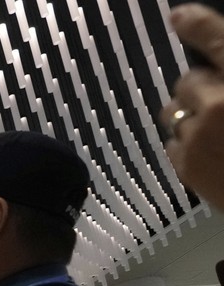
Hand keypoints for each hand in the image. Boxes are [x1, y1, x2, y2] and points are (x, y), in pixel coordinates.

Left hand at [166, 5, 223, 206]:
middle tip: (222, 102)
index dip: (197, 25)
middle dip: (201, 88)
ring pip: (173, 112)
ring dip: (189, 115)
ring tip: (215, 129)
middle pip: (188, 80)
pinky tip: (210, 151)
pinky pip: (170, 143)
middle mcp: (219, 103)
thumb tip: (220, 72)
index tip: (178, 16)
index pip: (217, 40)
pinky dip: (185, 144)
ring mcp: (198, 137)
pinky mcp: (186, 166)